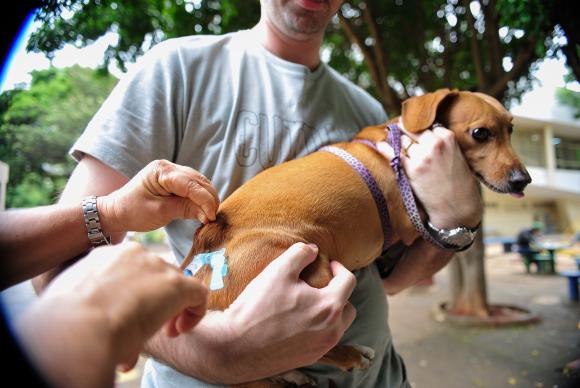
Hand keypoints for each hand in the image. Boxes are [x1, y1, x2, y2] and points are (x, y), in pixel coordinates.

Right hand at [17, 242, 207, 386]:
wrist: (78, 326)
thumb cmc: (67, 322)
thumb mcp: (77, 304)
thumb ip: (97, 305)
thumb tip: (109, 321)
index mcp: (106, 256)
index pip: (132, 269)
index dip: (137, 293)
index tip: (130, 315)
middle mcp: (134, 254)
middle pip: (157, 275)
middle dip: (157, 301)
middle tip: (149, 326)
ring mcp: (157, 266)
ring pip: (177, 284)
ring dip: (174, 309)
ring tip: (165, 332)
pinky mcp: (177, 284)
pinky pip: (198, 294)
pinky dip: (195, 313)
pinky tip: (177, 331)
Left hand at [98, 160, 219, 232]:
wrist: (117, 211)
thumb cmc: (133, 212)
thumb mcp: (160, 212)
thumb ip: (185, 210)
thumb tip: (208, 215)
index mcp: (162, 171)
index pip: (191, 184)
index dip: (205, 200)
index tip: (212, 217)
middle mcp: (169, 166)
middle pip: (199, 181)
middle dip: (209, 199)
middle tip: (213, 218)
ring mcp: (172, 171)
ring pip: (200, 182)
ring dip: (208, 198)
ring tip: (210, 215)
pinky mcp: (174, 179)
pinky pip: (194, 186)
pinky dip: (201, 197)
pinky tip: (204, 209)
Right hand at [217, 243, 356, 380]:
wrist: (236, 346)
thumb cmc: (258, 307)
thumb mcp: (278, 270)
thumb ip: (300, 254)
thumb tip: (313, 250)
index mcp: (329, 307)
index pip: (348, 282)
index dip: (339, 268)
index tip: (328, 264)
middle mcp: (331, 331)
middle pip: (348, 307)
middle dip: (338, 293)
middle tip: (321, 284)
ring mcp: (321, 348)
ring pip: (338, 326)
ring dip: (330, 312)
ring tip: (309, 303)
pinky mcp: (309, 358)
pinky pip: (323, 340)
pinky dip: (318, 328)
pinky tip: (298, 321)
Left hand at [377, 125, 481, 227]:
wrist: (458, 206)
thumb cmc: (458, 182)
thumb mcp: (456, 155)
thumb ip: (442, 143)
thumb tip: (423, 133)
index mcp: (448, 138)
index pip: (427, 125)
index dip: (419, 130)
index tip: (413, 129)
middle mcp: (435, 144)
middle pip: (413, 130)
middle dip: (406, 131)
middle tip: (398, 130)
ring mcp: (422, 156)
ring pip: (403, 141)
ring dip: (398, 141)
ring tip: (391, 139)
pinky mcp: (412, 170)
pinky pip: (394, 154)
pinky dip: (386, 149)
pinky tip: (381, 145)